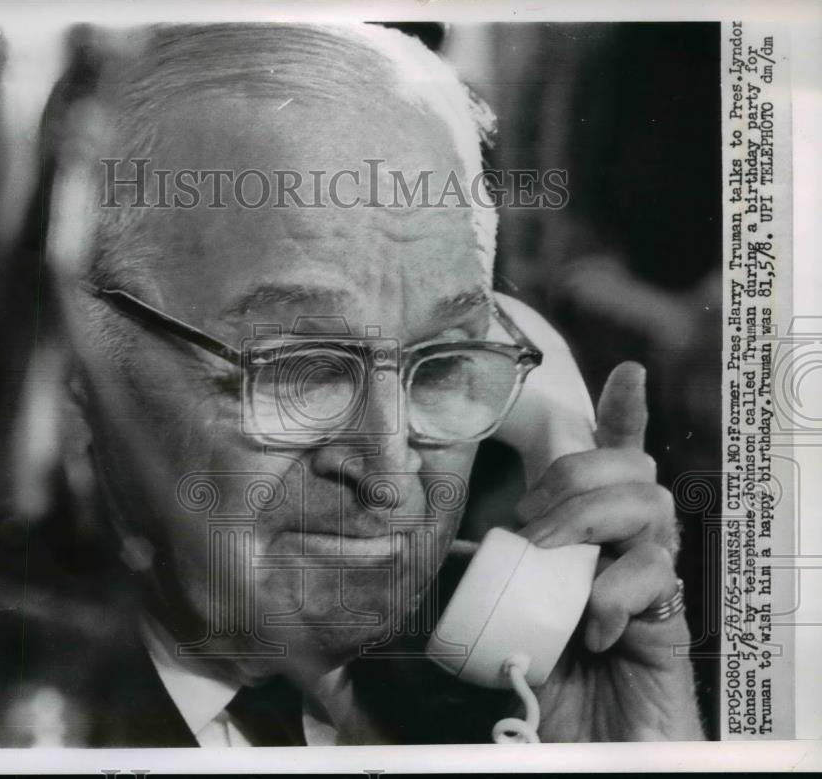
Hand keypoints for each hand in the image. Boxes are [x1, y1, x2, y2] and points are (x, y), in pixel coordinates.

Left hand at [515, 361, 704, 741]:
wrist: (599, 748)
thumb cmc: (556, 680)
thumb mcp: (513, 619)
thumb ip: (493, 582)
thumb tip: (448, 552)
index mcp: (595, 535)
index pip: (616, 459)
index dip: (624, 414)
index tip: (627, 373)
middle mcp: (631, 545)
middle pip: (631, 468)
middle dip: (577, 474)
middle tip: (530, 520)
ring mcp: (651, 578)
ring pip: (648, 506)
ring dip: (588, 520)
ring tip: (550, 560)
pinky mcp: (666, 617)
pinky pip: (654, 576)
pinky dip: (612, 594)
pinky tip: (589, 630)